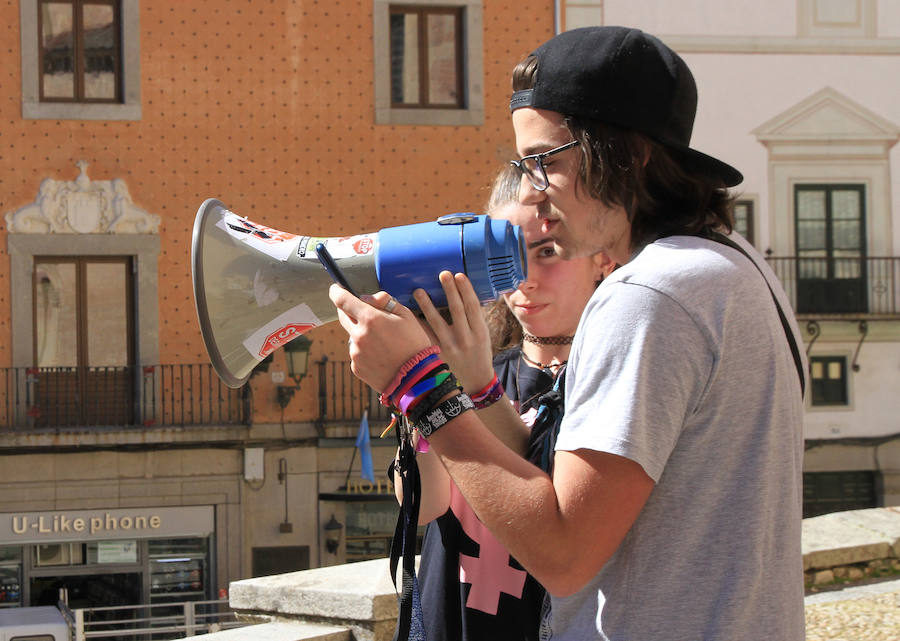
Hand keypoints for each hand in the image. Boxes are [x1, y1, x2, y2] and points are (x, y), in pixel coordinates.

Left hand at [329, 285, 432, 391]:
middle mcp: (358, 335)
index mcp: (370, 319)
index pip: (342, 300)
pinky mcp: (356, 367)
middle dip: (349, 311)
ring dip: (361, 333)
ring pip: (352, 336)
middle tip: (363, 312)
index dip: (336, 292)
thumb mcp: (406, 316)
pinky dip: (364, 350)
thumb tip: (368, 298)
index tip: (336, 289)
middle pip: (343, 317)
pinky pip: (356, 353)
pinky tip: (381, 356)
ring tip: (383, 342)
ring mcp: (355, 353)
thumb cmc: (415, 344)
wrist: (417, 378)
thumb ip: (385, 302)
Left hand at [414, 271, 494, 392]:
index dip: (466, 290)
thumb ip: (474, 318)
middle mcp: (466, 339)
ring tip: (418, 291)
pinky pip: (424, 335)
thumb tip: (465, 293)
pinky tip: (408, 313)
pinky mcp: (436, 354)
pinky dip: (416, 323)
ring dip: (427, 305)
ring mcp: (450, 347)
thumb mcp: (483, 336)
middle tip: (443, 274)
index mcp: (480, 333)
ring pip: (436, 322)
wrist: (475, 382)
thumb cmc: (479, 355)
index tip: (459, 275)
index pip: (473, 306)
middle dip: (450, 290)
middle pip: (457, 310)